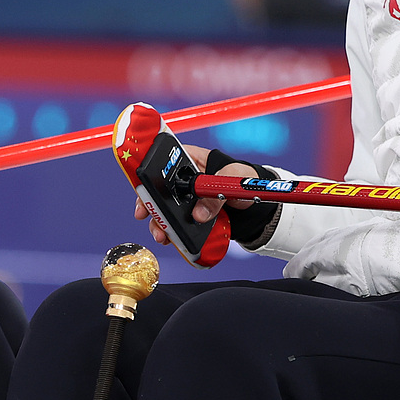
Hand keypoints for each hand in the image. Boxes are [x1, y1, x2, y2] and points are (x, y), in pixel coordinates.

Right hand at [131, 145, 266, 245]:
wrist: (255, 208)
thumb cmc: (246, 181)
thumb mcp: (234, 180)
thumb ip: (217, 195)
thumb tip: (198, 214)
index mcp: (192, 160)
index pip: (165, 162)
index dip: (151, 173)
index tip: (144, 187)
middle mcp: (184, 179)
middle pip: (158, 188)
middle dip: (149, 202)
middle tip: (144, 213)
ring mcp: (185, 200)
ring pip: (164, 209)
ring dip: (158, 222)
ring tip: (160, 233)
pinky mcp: (189, 217)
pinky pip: (176, 224)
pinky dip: (171, 233)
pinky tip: (170, 239)